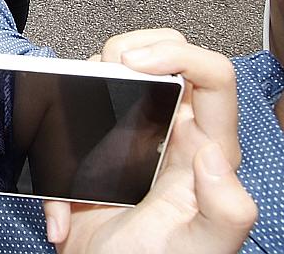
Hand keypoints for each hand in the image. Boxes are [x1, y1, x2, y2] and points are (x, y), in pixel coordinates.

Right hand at [42, 31, 254, 253]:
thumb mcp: (197, 249)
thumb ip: (226, 212)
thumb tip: (214, 154)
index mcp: (207, 151)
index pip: (213, 77)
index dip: (178, 54)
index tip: (131, 65)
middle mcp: (175, 134)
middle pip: (169, 55)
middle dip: (132, 49)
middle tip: (105, 71)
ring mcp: (134, 134)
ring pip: (120, 70)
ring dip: (90, 78)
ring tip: (76, 114)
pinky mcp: (97, 140)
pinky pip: (78, 105)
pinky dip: (58, 121)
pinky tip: (59, 174)